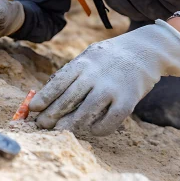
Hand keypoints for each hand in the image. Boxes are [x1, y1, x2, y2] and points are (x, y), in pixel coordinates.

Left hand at [30, 19, 179, 135]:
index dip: (44, 97)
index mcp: (83, 63)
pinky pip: (109, 121)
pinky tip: (92, 130)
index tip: (32, 109)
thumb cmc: (111, 57)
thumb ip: (71, 73)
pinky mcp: (127, 100)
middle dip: (52, 114)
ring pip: (86, 112)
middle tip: (41, 125)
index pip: (59, 82)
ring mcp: (112, 88)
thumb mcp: (89, 56)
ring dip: (71, 124)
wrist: (146, 49)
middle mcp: (95, 75)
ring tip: (60, 130)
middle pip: (68, 99)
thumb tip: (46, 93)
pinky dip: (98, 129)